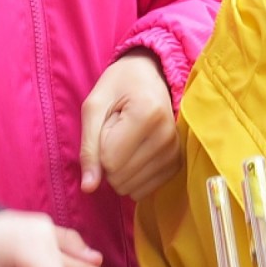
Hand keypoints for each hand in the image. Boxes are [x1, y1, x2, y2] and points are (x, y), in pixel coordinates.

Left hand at [80, 49, 180, 201]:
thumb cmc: (118, 87)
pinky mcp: (177, 163)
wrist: (149, 76)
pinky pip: (144, 190)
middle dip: (108, 160)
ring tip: (128, 140)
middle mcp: (166, 135)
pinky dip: (132, 178)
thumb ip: (88, 148)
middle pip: (120, 177)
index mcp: (147, 114)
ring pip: (131, 187)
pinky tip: (136, 154)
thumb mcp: (93, 107)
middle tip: (117, 132)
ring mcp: (175, 151)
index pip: (109, 161)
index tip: (108, 124)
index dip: (98, 148)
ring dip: (120, 169)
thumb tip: (89, 188)